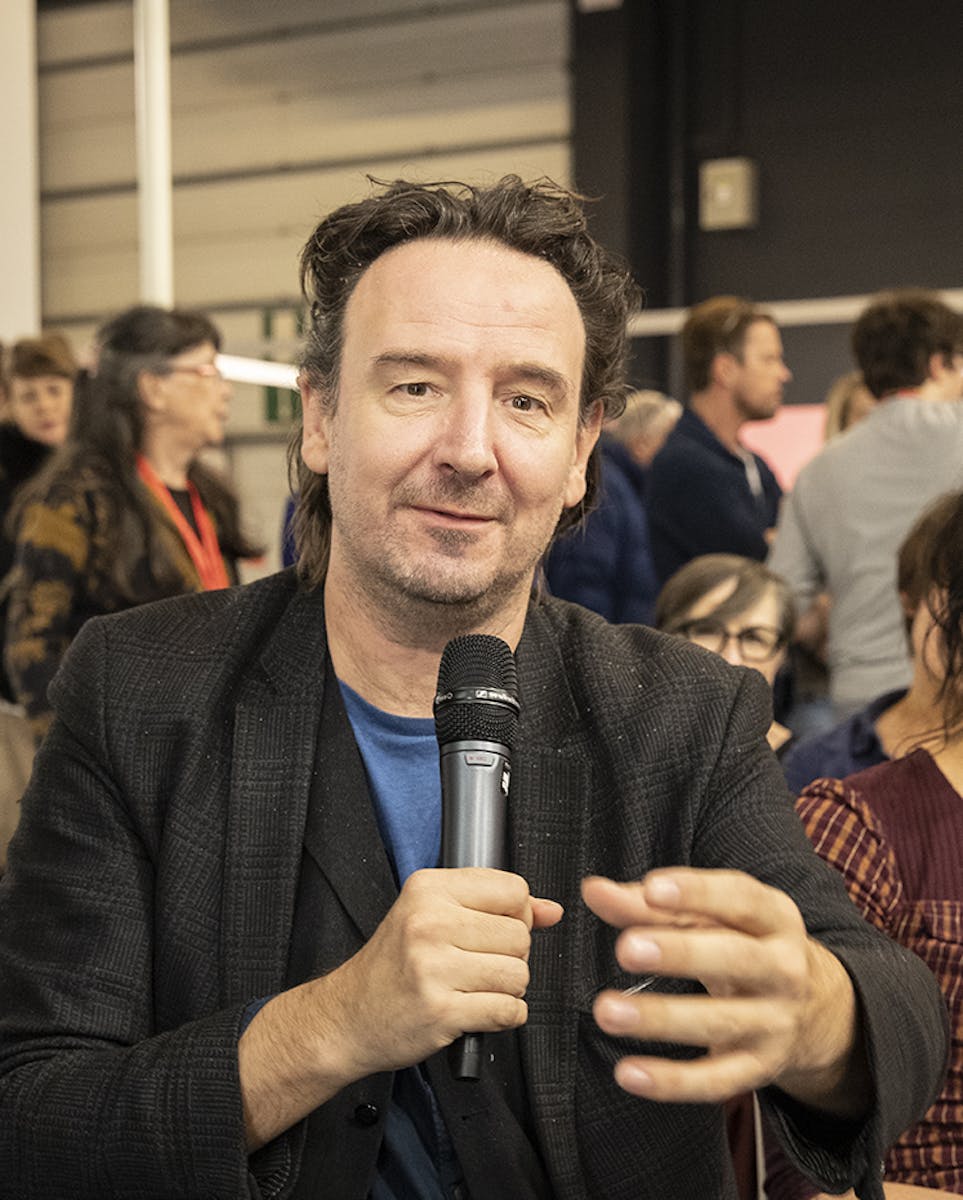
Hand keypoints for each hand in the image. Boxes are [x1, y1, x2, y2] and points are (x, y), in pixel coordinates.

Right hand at [239, 867, 561, 1149]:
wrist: (348, 1015)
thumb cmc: (392, 964)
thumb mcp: (432, 915)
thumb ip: (494, 906)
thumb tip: (551, 910)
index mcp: (429, 889)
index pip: (513, 889)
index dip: (517, 914)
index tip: (496, 930)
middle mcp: (430, 922)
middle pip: (520, 935)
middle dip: (511, 956)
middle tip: (479, 965)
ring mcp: (434, 968)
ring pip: (518, 974)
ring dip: (508, 989)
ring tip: (476, 988)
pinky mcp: (441, 1011)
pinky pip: (508, 1011)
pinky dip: (504, 1016)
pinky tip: (477, 1009)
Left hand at [583, 869, 867, 1114]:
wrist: (815, 1010)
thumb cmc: (741, 942)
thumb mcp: (712, 916)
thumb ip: (650, 903)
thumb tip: (594, 889)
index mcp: (774, 918)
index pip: (740, 898)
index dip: (696, 892)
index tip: (651, 888)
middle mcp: (784, 969)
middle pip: (736, 959)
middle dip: (681, 953)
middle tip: (626, 949)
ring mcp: (776, 1023)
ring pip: (721, 1022)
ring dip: (662, 1018)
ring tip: (607, 1010)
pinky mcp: (760, 1069)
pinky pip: (717, 1081)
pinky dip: (672, 1082)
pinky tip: (628, 1073)